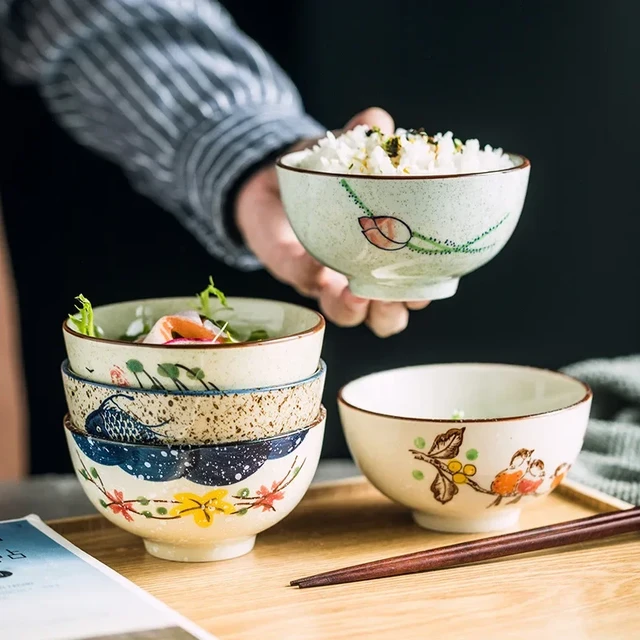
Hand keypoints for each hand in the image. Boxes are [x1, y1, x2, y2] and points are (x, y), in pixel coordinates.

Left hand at [234, 107, 429, 337]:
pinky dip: (312, 276)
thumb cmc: (324, 174)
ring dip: (355, 310)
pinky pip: (302, 281)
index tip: (430, 279)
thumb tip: (377, 121)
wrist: (272, 182)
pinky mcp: (290, 269)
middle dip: (393, 312)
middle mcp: (357, 276)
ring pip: (345, 313)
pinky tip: (318, 268)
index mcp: (385, 256)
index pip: (414, 285)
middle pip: (384, 316)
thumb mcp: (347, 152)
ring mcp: (324, 278)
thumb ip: (363, 136)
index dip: (425, 290)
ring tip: (359, 295)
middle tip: (396, 297)